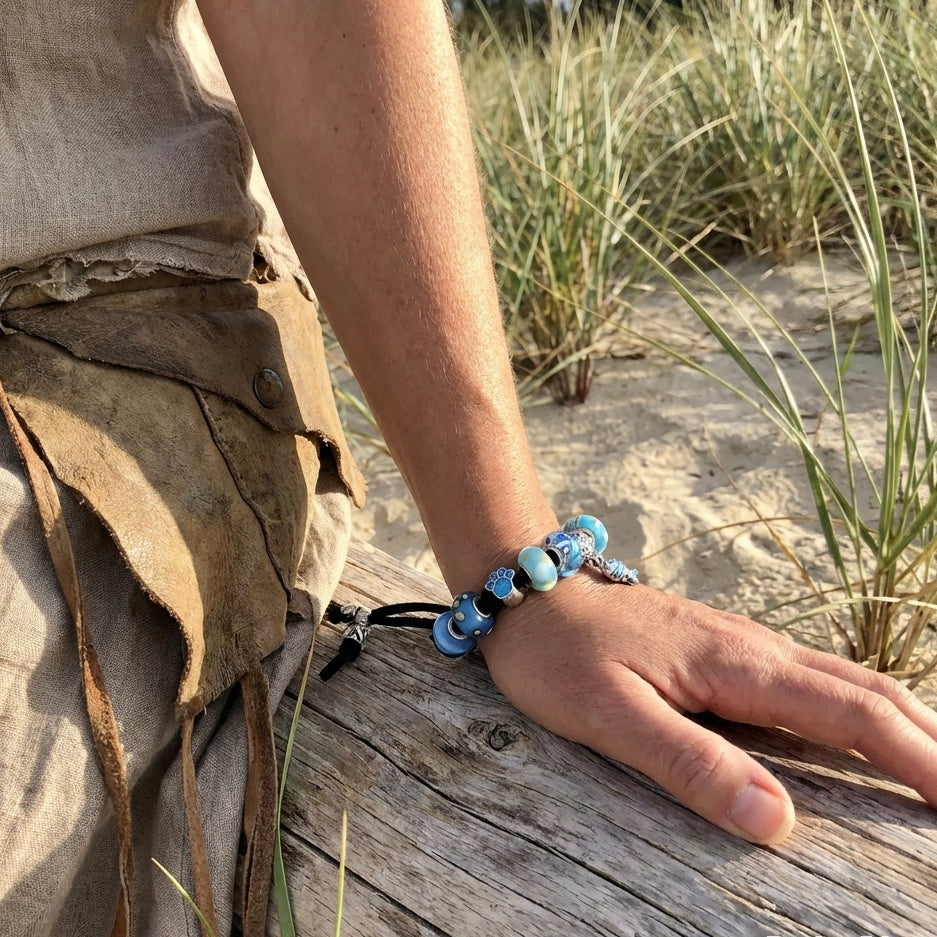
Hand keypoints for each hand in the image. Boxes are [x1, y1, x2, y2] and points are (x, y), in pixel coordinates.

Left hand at [479, 575, 936, 843]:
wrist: (531, 589)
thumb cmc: (561, 655)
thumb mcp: (610, 715)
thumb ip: (690, 763)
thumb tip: (778, 820)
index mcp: (738, 665)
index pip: (855, 715)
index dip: (920, 761)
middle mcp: (754, 648)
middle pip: (868, 692)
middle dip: (931, 740)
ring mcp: (741, 644)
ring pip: (845, 680)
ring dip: (903, 722)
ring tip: (935, 768)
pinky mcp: (723, 649)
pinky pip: (811, 678)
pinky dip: (858, 709)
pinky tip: (860, 732)